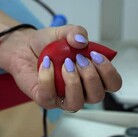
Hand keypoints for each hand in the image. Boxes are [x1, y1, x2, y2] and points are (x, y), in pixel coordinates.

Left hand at [0, 25, 121, 110]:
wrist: (24, 47)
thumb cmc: (48, 44)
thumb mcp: (64, 32)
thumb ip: (76, 32)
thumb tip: (81, 41)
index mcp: (92, 75)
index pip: (113, 84)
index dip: (109, 72)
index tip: (96, 56)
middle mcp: (81, 89)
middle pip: (97, 96)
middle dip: (90, 76)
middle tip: (79, 59)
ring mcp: (63, 97)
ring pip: (77, 104)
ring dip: (73, 82)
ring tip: (65, 64)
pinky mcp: (45, 99)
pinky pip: (49, 96)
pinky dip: (48, 78)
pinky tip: (47, 64)